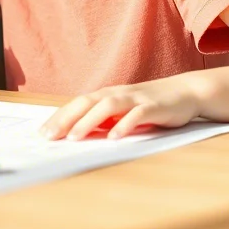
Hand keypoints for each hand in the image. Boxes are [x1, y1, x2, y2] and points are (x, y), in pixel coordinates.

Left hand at [40, 75, 203, 139]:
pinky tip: (114, 137)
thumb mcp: (122, 111)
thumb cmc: (149, 104)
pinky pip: (137, 114)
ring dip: (89, 121)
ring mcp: (135, 98)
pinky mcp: (154, 106)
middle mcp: (117, 93)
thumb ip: (103, 120)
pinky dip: (125, 124)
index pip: (77, 104)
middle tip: (50, 136)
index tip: (43, 132)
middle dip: (66, 118)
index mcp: (106, 95)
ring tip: (75, 137)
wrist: (185, 92)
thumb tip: (78, 133)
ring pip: (108, 106)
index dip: (59, 117)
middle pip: (86, 102)